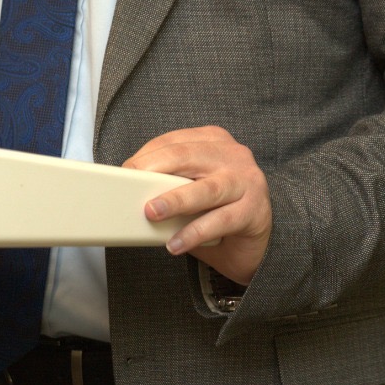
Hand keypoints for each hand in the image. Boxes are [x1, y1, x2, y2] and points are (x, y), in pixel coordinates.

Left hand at [123, 125, 271, 285]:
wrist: (258, 242)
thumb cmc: (219, 210)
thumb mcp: (192, 190)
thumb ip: (170, 185)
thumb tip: (132, 195)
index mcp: (214, 142)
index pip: (175, 141)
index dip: (148, 155)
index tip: (126, 170)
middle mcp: (233, 156)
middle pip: (189, 157)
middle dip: (157, 169)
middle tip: (131, 186)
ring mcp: (247, 182)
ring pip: (207, 188)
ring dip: (176, 200)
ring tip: (152, 212)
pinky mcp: (254, 211)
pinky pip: (221, 221)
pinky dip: (195, 232)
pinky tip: (176, 243)